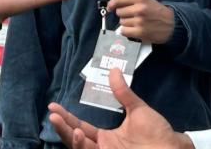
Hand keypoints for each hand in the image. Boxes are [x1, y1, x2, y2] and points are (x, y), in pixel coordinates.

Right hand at [49, 69, 192, 148]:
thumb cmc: (158, 133)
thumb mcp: (138, 110)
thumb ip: (123, 93)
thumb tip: (113, 71)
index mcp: (107, 138)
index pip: (82, 128)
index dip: (68, 119)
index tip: (54, 107)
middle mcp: (104, 148)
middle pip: (76, 139)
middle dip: (62, 127)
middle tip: (52, 114)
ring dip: (69, 136)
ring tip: (61, 121)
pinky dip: (81, 147)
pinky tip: (79, 135)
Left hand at [107, 0, 175, 43]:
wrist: (172, 25)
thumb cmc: (158, 11)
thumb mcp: (147, 1)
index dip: (111, 4)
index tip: (109, 7)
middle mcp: (139, 9)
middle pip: (119, 12)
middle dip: (123, 14)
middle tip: (132, 16)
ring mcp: (139, 21)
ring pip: (122, 22)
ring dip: (126, 23)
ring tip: (136, 23)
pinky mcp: (140, 32)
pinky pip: (124, 31)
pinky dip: (127, 31)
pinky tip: (134, 30)